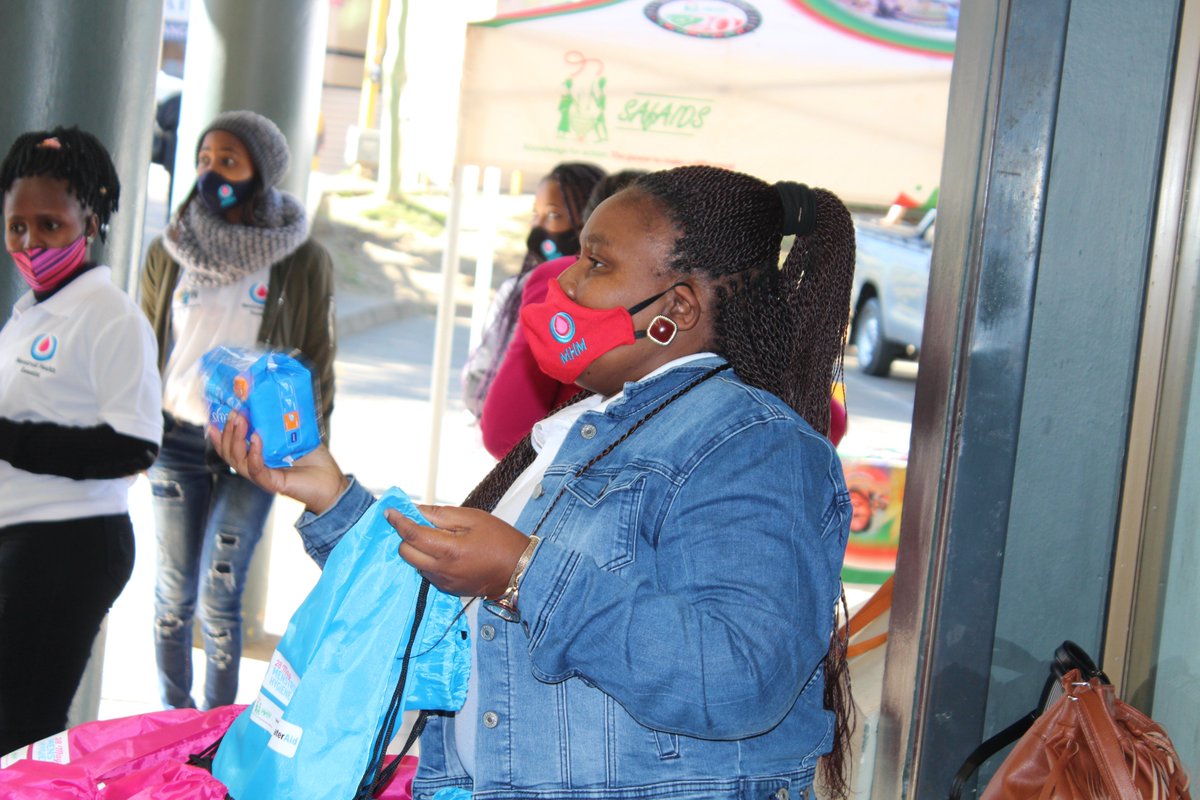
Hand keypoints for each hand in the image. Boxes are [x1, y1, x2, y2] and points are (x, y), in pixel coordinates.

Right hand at [208, 412, 349, 513]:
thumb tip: (274, 398)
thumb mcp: (296, 436)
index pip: (233, 448)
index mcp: (259, 457)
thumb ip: (283, 424)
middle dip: (228, 432)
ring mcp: (264, 476)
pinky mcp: (274, 483)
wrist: (332, 484)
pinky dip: (254, 454)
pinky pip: (256, 470)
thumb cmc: (316, 461)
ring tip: (240, 421)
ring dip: (236, 440)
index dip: (222, 435)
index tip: (215, 417)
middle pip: (231, 453)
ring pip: (238, 461)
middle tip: (233, 413)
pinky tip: (255, 439)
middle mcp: (257, 468)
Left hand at [387, 505, 531, 597]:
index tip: (389, 511)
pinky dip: (427, 560)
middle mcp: (441, 570)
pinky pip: (426, 573)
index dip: (398, 521)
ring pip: (415, 564)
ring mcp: (442, 582)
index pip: (411, 534)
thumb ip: (441, 515)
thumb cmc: (500, 540)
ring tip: (436, 538)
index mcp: (448, 550)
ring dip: (417, 549)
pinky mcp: (446, 589)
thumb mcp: (473, 518)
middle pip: (405, 553)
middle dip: (406, 537)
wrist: (519, 571)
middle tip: (418, 524)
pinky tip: (444, 552)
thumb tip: (417, 510)